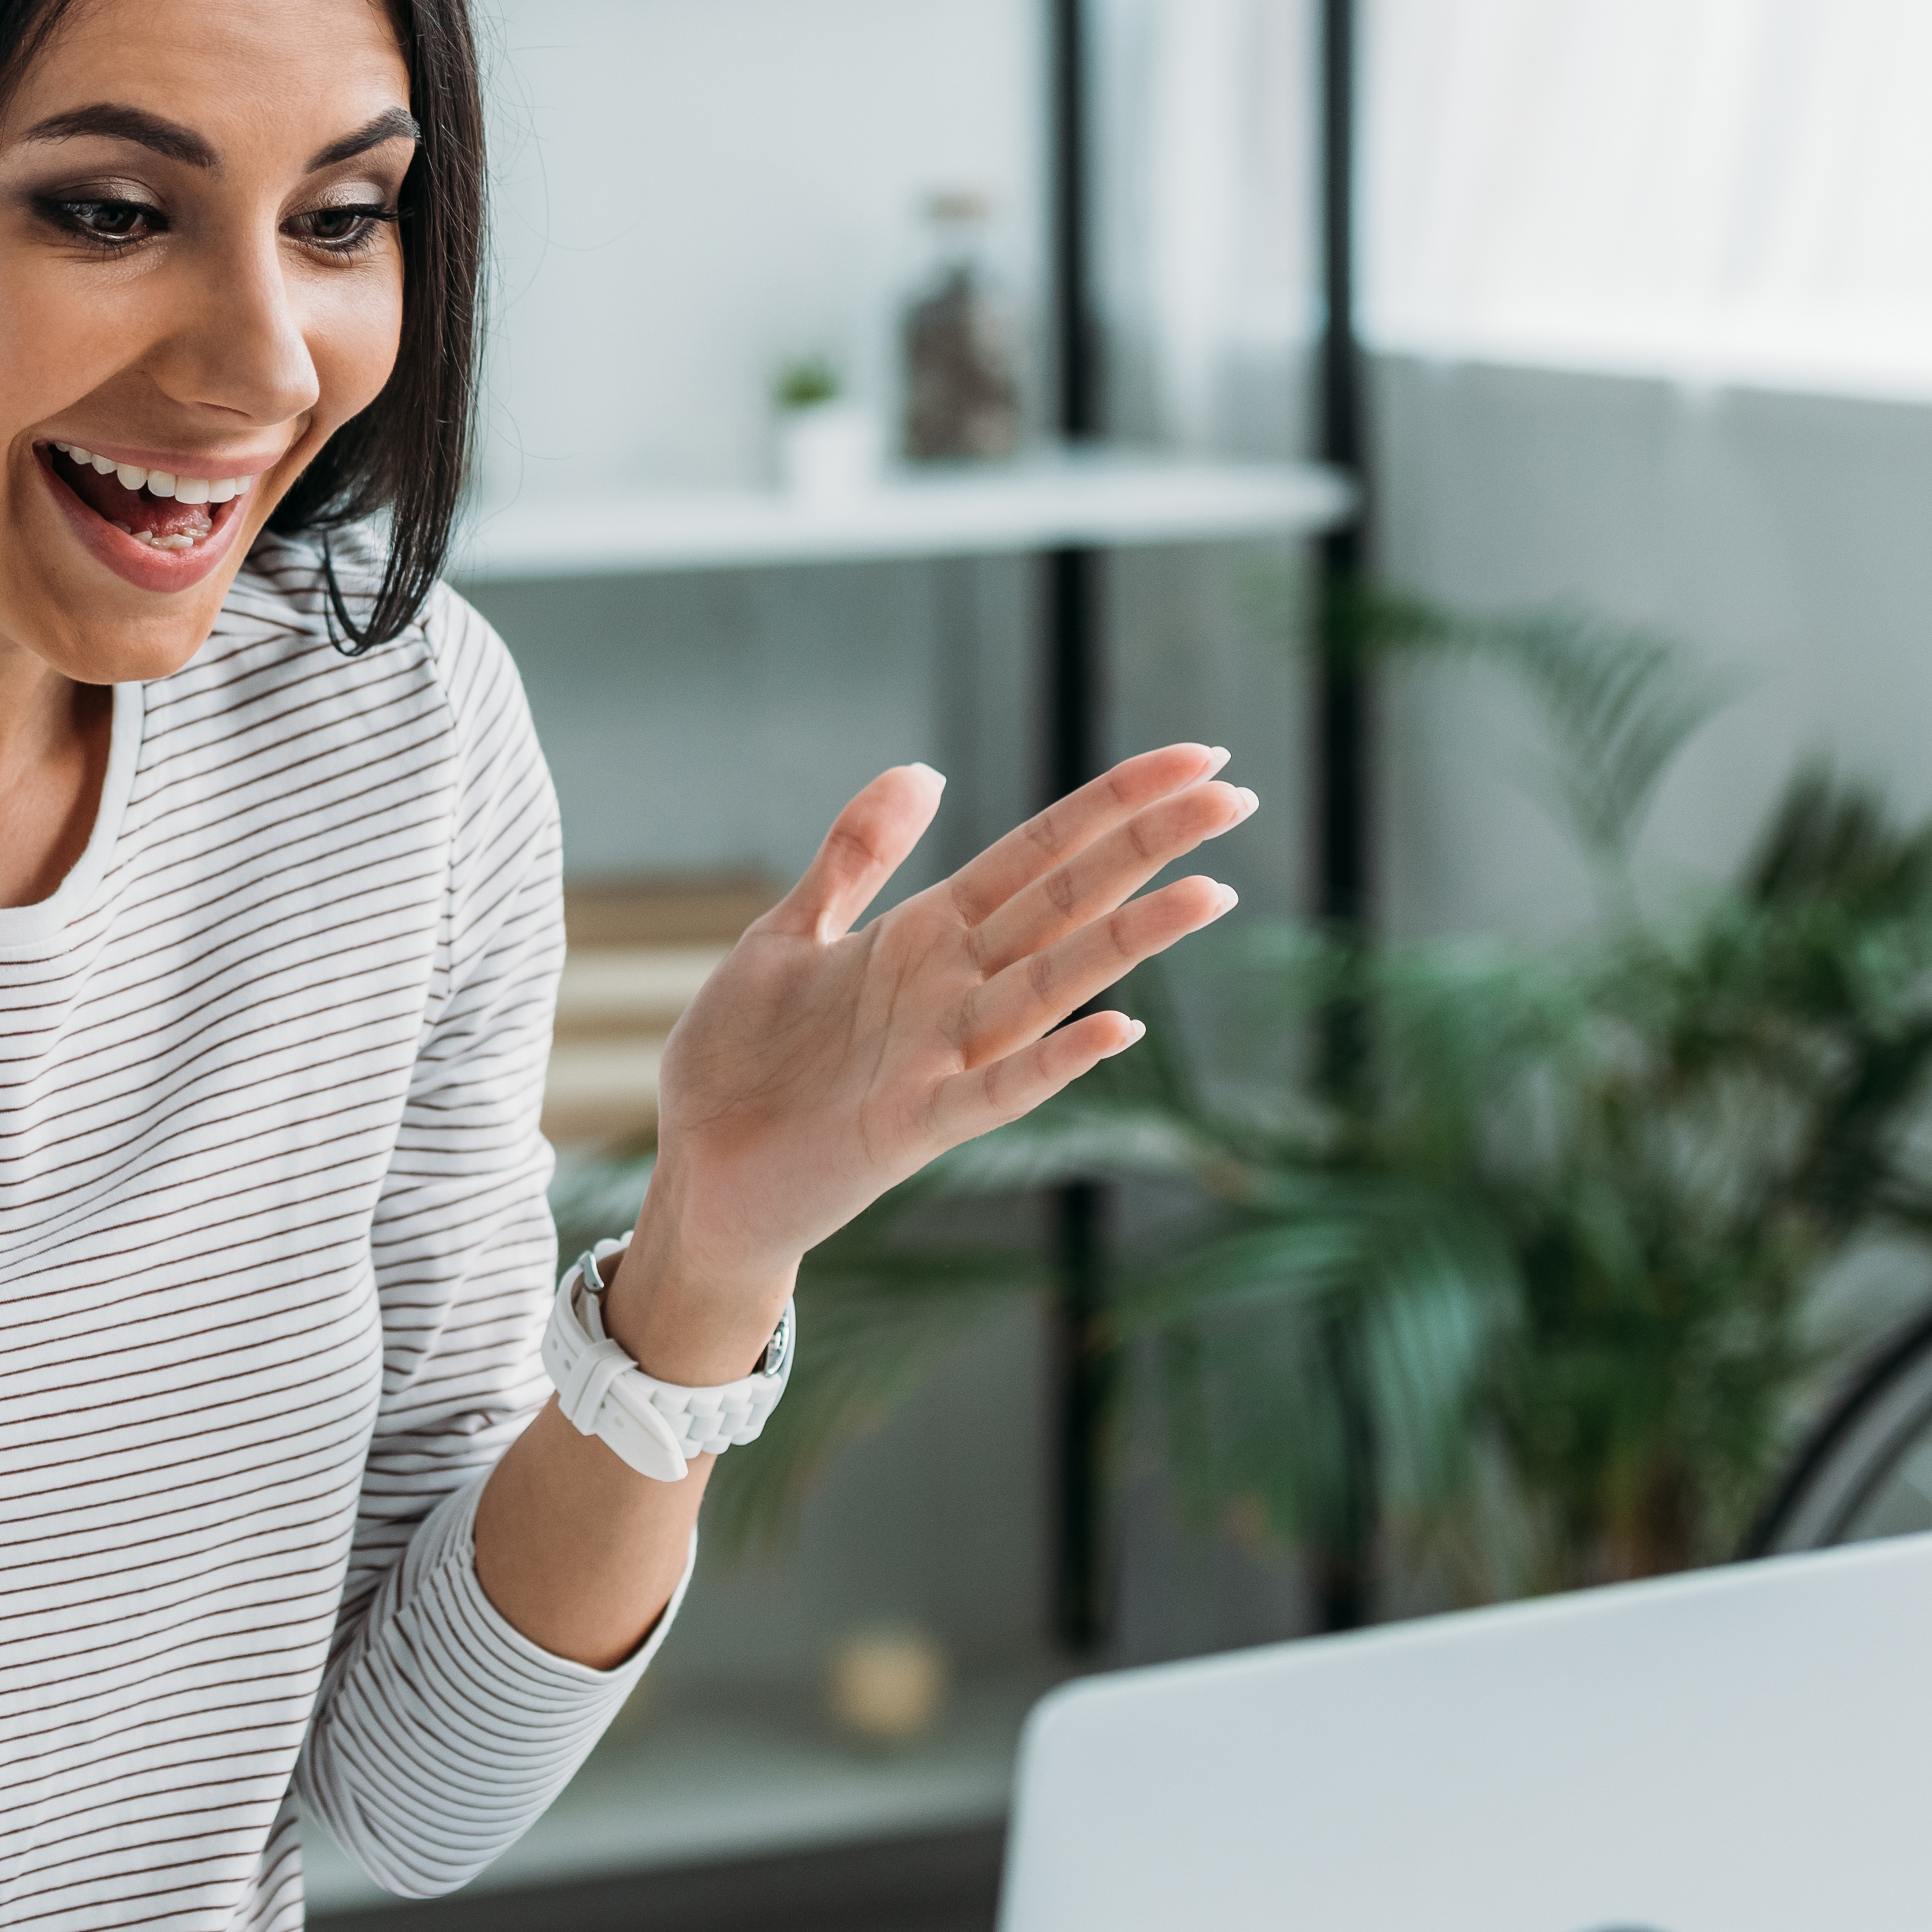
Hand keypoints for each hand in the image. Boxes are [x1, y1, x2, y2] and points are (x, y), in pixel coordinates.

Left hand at [615, 747, 1252, 1377]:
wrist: (695, 1173)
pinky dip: (1052, 1064)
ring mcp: (939, 1058)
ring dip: (1127, 943)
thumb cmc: (743, 1060)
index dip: (1114, 803)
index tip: (1198, 758)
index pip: (1041, 852)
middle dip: (1147, 849)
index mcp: (926, 935)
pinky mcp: (910, 1128)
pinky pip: (995, 1092)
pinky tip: (1114, 1031)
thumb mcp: (790, 932)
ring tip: (1207, 894)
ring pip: (1051, 986)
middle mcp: (951, 990)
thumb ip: (857, 856)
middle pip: (1066, 904)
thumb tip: (924, 770)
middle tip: (1236, 797)